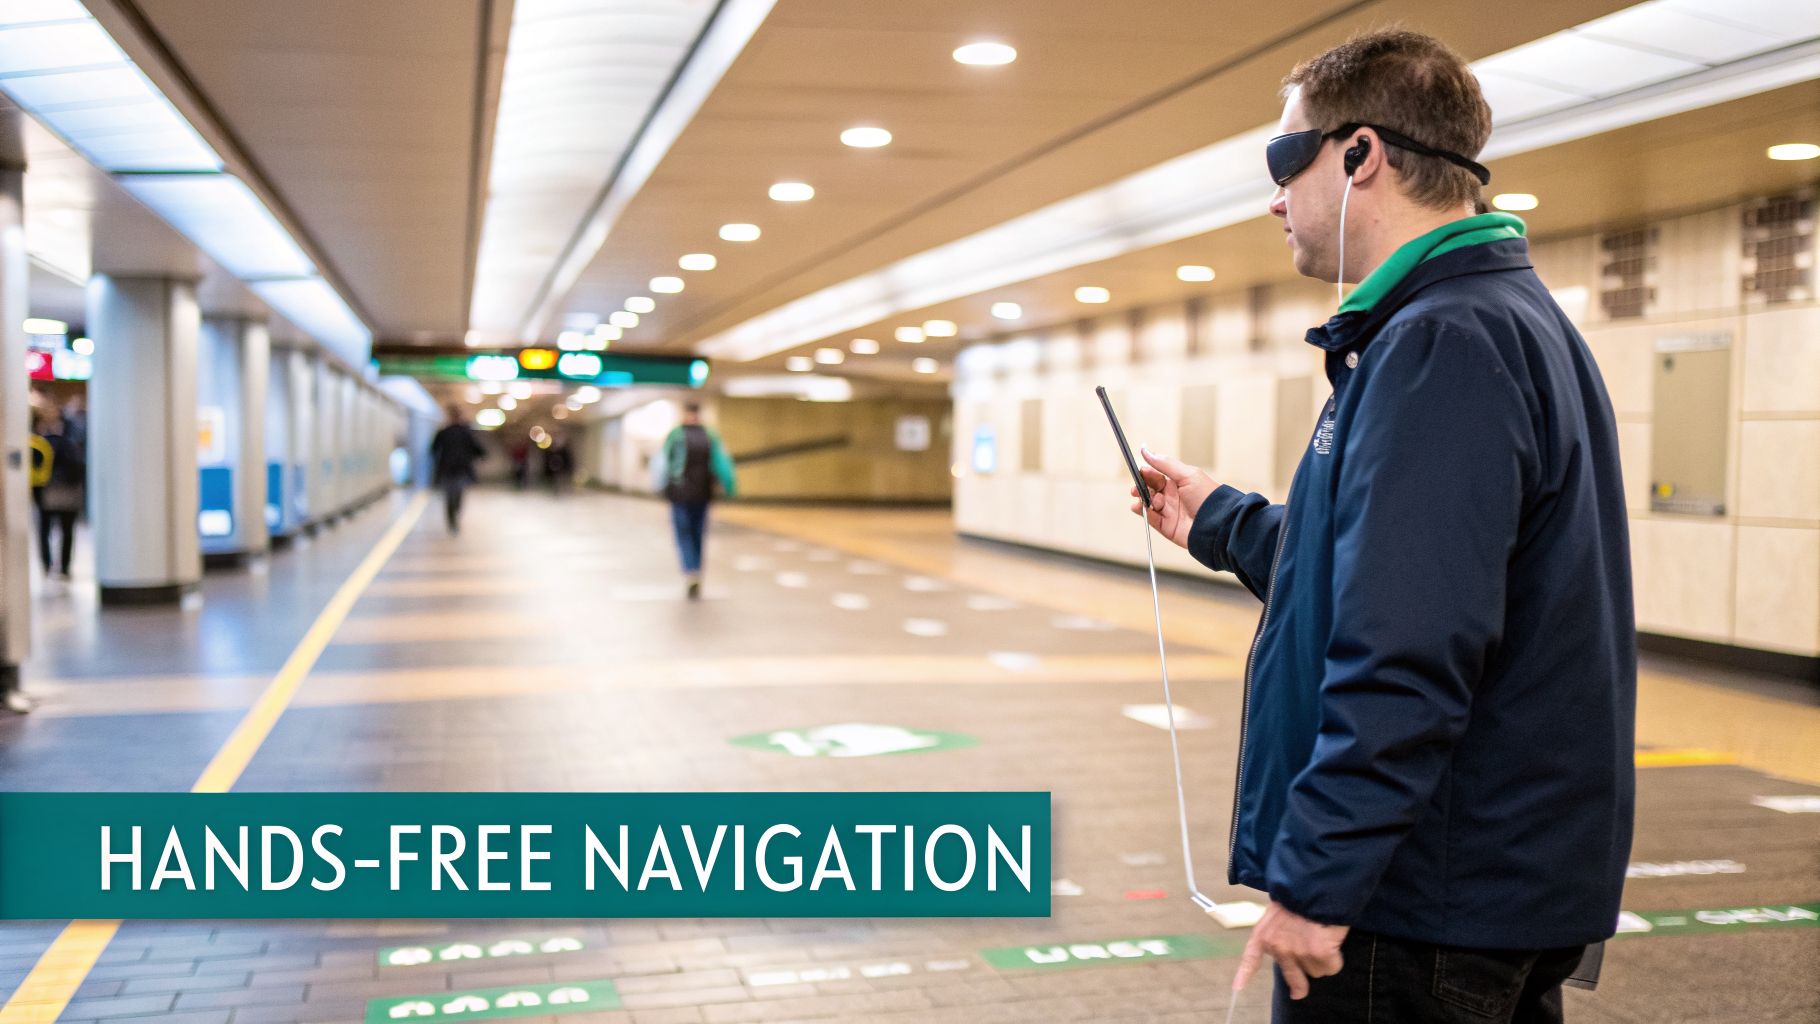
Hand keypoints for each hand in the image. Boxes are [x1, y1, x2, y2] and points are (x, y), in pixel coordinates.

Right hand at [1128, 448, 1216, 548]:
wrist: (1218, 525)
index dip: (1147, 473)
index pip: (1157, 475)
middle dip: (1141, 486)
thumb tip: (1146, 450)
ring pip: (1147, 503)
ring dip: (1142, 499)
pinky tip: (1140, 507)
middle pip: (1150, 488)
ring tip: (1142, 498)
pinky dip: (1143, 512)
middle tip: (1137, 487)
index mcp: (1179, 482)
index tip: (1140, 471)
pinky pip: (1150, 518)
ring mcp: (1169, 511)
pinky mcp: (1167, 526)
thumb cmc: (1208, 497)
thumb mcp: (1187, 475)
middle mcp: (1173, 496)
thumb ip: (1164, 464)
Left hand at [1232, 901, 1347, 999]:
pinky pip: (1331, 968)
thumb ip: (1278, 932)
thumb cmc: (1299, 894)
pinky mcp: (1319, 953)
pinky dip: (1335, 959)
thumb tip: (1290, 954)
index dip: (1245, 974)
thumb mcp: (1277, 911)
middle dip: (1298, 986)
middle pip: (1292, 977)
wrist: (1315, 885)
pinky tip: (1333, 943)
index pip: (1251, 957)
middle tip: (1300, 992)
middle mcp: (1278, 947)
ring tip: (1322, 938)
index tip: (1238, 988)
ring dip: (1321, 959)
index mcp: (1264, 934)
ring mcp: (1298, 952)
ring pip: (1315, 971)